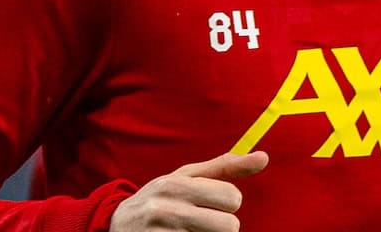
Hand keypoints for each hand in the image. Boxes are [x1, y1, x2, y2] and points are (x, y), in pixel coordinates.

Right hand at [109, 150, 268, 230]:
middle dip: (223, 226)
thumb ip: (225, 166)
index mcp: (178, 185)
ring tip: (191, 231)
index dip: (229, 202)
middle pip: (229, 227)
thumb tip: (265, 157)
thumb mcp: (186, 176)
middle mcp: (168, 210)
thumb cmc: (162, 197)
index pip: (231, 197)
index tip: (215, 203)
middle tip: (205, 222)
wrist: (115, 225)